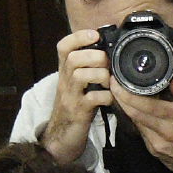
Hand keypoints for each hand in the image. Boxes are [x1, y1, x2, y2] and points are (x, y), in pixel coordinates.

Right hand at [40, 30, 113, 163]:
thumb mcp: (78, 85)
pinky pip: (92, 99)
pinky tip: (111, 98)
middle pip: (73, 59)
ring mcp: (70, 97)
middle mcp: (64, 82)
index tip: (94, 34)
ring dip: (100, 75)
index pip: (63, 47)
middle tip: (108, 63)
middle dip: (95, 56)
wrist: (60, 138)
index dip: (78, 37)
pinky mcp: (78, 112)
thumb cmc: (74, 108)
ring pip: (80, 76)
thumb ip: (88, 69)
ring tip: (109, 82)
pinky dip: (106, 96)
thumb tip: (109, 52)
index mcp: (65, 72)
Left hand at [110, 68, 172, 172]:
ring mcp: (157, 144)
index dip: (126, 93)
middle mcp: (165, 132)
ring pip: (135, 122)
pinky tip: (140, 112)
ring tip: (125, 95)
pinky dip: (138, 120)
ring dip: (128, 108)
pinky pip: (141, 132)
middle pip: (134, 113)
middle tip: (114, 85)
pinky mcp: (154, 151)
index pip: (144, 104)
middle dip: (120, 98)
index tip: (116, 82)